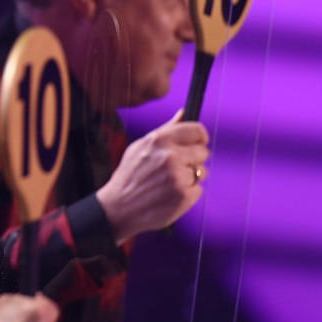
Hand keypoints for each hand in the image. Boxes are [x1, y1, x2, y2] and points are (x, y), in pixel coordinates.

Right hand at [95, 110, 208, 242]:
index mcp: (159, 140)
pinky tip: (170, 195)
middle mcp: (170, 156)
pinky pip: (198, 189)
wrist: (119, 208)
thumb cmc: (129, 176)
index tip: (198, 143)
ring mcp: (178, 177)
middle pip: (202, 152)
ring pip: (202, 171)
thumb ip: (166, 130)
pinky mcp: (184, 196)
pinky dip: (188, 193)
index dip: (199, 137)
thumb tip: (184, 112)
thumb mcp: (141, 147)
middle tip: (176, 168)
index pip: (196, 131)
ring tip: (170, 183)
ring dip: (191, 177)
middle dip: (193, 159)